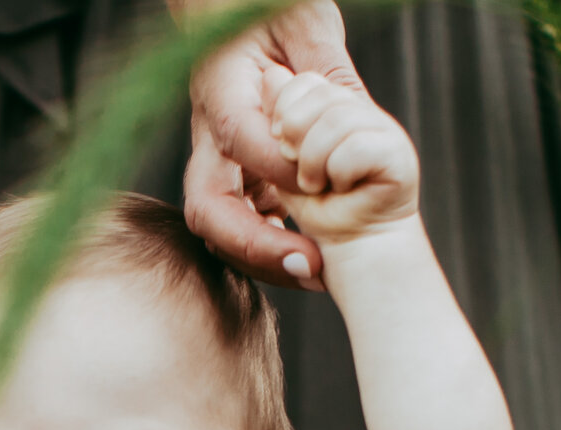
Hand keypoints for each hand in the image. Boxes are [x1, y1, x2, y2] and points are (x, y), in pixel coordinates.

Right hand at [180, 0, 359, 287]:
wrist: (228, 11)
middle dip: (254, 247)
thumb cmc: (262, 8)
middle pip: (211, 209)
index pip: (241, 142)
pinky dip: (272, 244)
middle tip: (309, 265)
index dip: (281, 172)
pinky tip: (312, 255)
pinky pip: (246, 221)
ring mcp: (220, 162)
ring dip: (263, 258)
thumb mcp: (303, 21)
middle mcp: (210, 137)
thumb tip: (350, 114)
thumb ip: (325, 68)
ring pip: (223, 226)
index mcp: (220, 93)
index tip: (324, 187)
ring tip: (315, 273)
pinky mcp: (237, 175)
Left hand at [265, 68, 419, 250]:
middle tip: (302, 174)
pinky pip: (354, 148)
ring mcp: (385, 128)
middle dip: (296, 140)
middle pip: (318, 95)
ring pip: (335, 121)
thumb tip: (272, 75)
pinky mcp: (399, 152)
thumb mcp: (284, 161)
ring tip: (320, 185)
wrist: (353, 249)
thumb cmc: (318, 210)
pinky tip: (345, 189)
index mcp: (336, 106)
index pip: (304, 81)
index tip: (284, 151)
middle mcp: (363, 110)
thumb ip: (277, 119)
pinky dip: (339, 174)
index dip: (285, 113)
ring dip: (315, 164)